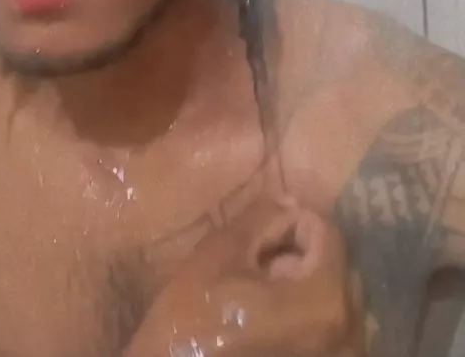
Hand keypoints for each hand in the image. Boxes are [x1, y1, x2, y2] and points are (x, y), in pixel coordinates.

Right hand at [125, 199, 365, 355]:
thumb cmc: (193, 319)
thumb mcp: (222, 253)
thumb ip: (263, 216)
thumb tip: (290, 201)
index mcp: (326, 298)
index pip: (327, 232)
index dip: (291, 221)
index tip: (257, 235)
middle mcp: (348, 332)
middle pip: (337, 265)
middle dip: (300, 253)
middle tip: (258, 261)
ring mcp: (343, 356)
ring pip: (336, 297)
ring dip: (305, 282)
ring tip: (263, 291)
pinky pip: (332, 329)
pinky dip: (308, 313)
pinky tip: (271, 320)